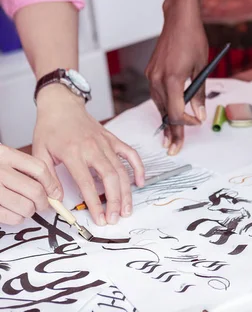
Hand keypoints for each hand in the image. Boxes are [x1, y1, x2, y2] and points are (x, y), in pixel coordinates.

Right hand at [0, 145, 61, 224]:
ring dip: (30, 211)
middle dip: (43, 201)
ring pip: (26, 206)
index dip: (52, 184)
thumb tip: (51, 190)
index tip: (55, 193)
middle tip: (42, 204)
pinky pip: (11, 217)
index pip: (39, 169)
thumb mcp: (3, 157)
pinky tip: (15, 214)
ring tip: (27, 208)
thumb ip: (23, 168)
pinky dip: (18, 219)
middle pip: (35, 190)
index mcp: (4, 155)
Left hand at [34, 86, 143, 225]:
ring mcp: (106, 144)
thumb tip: (56, 200)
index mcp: (73, 153)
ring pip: (122, 170)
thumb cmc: (50, 128)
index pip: (87, 183)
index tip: (99, 219)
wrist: (62, 105)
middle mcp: (93, 148)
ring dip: (126, 192)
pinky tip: (140, 183)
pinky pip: (130, 154)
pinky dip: (138, 168)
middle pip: (110, 178)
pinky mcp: (113, 140)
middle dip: (114, 201)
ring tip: (126, 209)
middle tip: (115, 218)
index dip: (94, 203)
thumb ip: (48, 177)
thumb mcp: (39, 152)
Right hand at [146, 1, 207, 154]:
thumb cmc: (193, 41)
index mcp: (172, 79)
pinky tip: (169, 113)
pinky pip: (156, 94)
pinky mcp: (151, 71)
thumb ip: (200, 94)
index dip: (183, 127)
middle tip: (175, 147)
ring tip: (171, 136)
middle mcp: (157, 79)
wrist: (179, 20)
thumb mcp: (202, 69)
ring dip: (166, 119)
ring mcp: (151, 75)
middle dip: (172, 130)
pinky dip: (163, 105)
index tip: (191, 132)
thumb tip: (199, 115)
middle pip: (163, 112)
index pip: (175, 112)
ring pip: (158, 105)